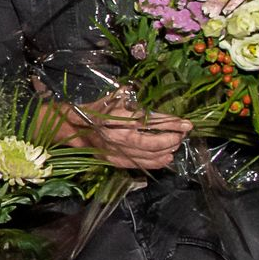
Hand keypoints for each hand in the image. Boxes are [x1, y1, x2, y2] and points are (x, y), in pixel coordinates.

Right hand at [57, 95, 191, 169]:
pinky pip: (140, 164)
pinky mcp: (115, 161)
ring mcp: (116, 152)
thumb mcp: (111, 99)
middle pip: (153, 141)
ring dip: (167, 150)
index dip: (170, 123)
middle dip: (172, 138)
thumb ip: (129, 96)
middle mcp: (117, 137)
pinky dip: (156, 162)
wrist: (73, 128)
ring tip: (177, 143)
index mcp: (117, 119)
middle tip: (183, 133)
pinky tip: (167, 158)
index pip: (150, 122)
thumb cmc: (94, 111)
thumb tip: (147, 95)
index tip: (185, 123)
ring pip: (149, 155)